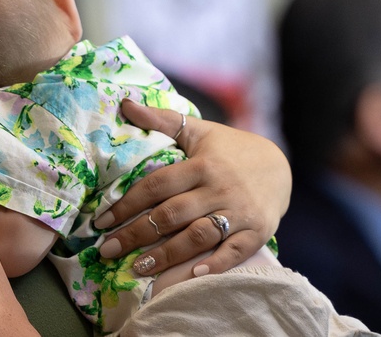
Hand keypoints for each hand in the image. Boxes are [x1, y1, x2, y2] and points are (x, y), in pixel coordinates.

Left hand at [94, 100, 289, 275]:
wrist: (279, 166)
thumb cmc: (228, 149)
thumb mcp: (197, 130)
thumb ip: (161, 120)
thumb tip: (125, 103)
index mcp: (201, 164)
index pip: (157, 185)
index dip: (128, 203)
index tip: (102, 221)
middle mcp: (219, 188)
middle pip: (172, 214)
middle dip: (137, 234)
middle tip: (108, 250)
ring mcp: (239, 212)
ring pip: (199, 236)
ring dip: (167, 255)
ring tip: (138, 269)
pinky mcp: (257, 232)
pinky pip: (235, 252)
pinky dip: (215, 265)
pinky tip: (192, 277)